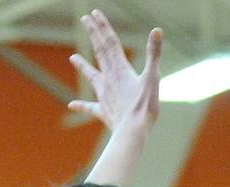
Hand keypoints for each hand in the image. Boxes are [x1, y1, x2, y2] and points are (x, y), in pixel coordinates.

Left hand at [68, 9, 161, 130]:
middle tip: (85, 20)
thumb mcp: (153, 77)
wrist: (132, 131)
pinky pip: (90, 107)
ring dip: (83, 66)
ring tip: (72, 57)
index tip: (94, 13)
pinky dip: (81, 105)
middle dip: (93, 35)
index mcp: (121, 69)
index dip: (103, 27)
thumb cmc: (144, 106)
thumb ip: (154, 53)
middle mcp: (109, 79)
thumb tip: (157, 30)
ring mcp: (104, 95)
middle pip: (100, 52)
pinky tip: (71, 105)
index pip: (110, 42)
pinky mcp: (103, 111)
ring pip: (92, 76)